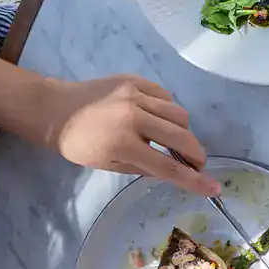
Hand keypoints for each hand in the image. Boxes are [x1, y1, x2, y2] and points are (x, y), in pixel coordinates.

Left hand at [40, 75, 220, 196]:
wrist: (54, 110)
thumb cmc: (78, 145)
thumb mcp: (109, 165)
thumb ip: (144, 167)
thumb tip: (173, 168)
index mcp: (123, 144)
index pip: (168, 166)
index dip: (194, 180)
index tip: (214, 188)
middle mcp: (133, 117)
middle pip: (181, 137)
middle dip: (195, 154)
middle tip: (195, 164)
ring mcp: (135, 95)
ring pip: (179, 114)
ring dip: (183, 131)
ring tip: (173, 139)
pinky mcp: (134, 80)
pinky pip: (165, 97)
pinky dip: (168, 111)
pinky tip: (157, 118)